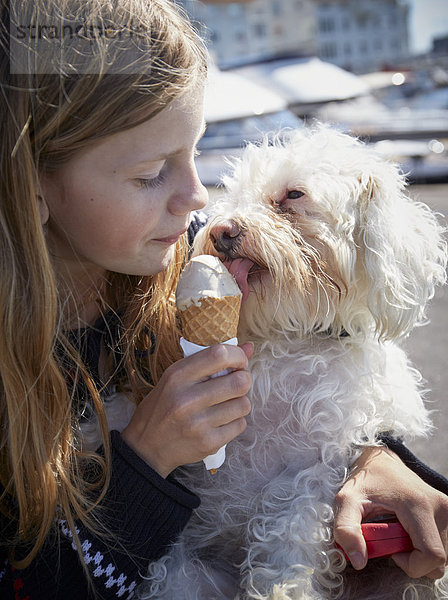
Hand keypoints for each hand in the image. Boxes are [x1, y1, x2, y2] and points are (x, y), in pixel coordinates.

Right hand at [121, 342, 252, 476]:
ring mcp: (198, 423)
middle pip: (240, 381)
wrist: (146, 446)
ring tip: (225, 404)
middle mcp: (187, 399)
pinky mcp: (208, 443)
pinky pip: (240, 425)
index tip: (238, 362)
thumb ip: (210, 361)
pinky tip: (220, 421)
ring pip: (244, 404)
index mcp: (177, 376)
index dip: (238, 356)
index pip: (220, 354)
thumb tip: (249, 347)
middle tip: (235, 384)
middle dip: (243, 380)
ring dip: (239, 402)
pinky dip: (235, 421)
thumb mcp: (176, 377)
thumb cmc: (163, 406)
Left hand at [333, 446, 447, 578]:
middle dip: (415, 561)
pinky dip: (427, 547)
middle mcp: (441, 506)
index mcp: (419, 504)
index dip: (411, 565)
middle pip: (439, 560)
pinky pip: (444, 545)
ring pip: (444, 555)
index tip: (391, 550)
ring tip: (401, 534)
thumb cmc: (365, 481)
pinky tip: (411, 533)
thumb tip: (358, 561)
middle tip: (393, 540)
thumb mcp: (346, 501)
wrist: (381, 462)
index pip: (431, 555)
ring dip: (421, 555)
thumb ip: (346, 529)